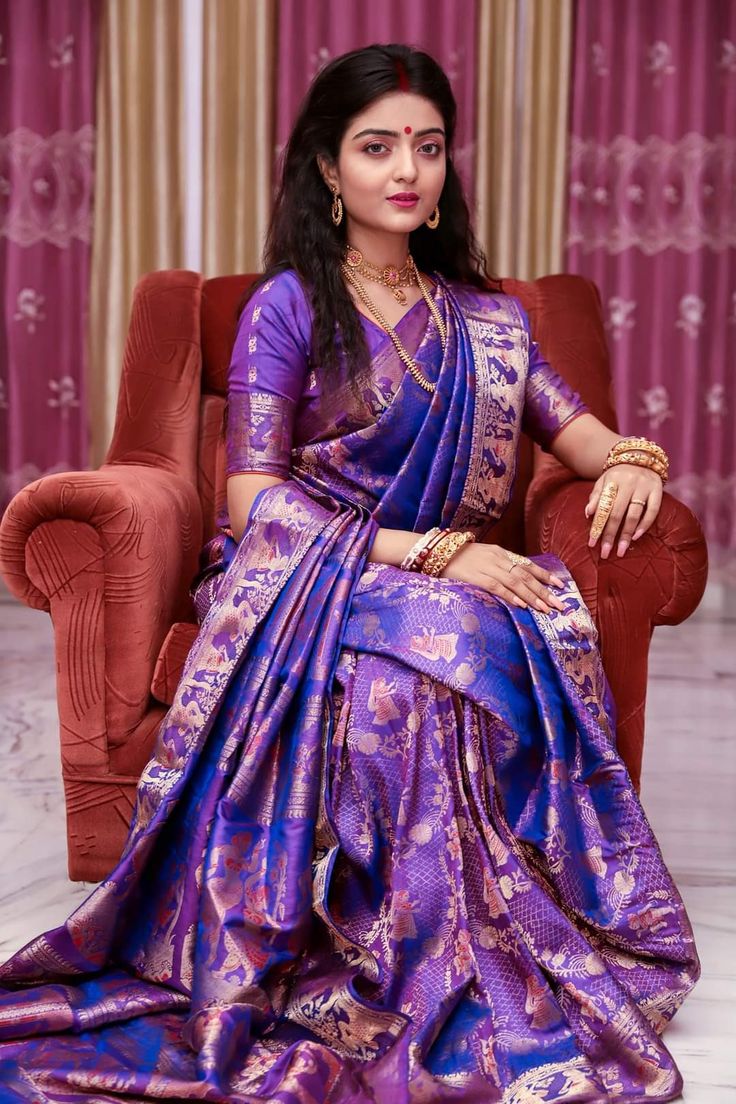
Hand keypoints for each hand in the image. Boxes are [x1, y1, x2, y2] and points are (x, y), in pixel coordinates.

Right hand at [439, 542, 565, 612]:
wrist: (436, 551)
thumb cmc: (459, 557)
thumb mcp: (483, 556)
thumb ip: (499, 565)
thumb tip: (517, 580)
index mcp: (500, 552)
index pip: (527, 564)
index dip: (544, 575)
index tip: (560, 586)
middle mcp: (497, 558)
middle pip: (525, 576)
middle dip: (544, 591)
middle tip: (559, 605)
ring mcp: (487, 567)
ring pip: (515, 582)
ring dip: (532, 597)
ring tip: (545, 609)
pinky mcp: (475, 577)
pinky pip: (496, 587)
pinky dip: (510, 596)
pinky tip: (522, 605)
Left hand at [585, 464, 662, 557]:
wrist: (641, 456)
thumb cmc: (618, 475)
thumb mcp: (604, 481)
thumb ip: (596, 497)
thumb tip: (588, 514)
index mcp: (612, 481)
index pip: (603, 507)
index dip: (596, 526)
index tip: (591, 543)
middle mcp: (628, 483)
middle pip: (617, 513)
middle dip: (610, 535)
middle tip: (605, 553)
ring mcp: (644, 486)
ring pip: (634, 514)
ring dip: (626, 535)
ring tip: (620, 550)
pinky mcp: (658, 490)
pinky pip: (652, 511)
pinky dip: (644, 525)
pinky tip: (636, 537)